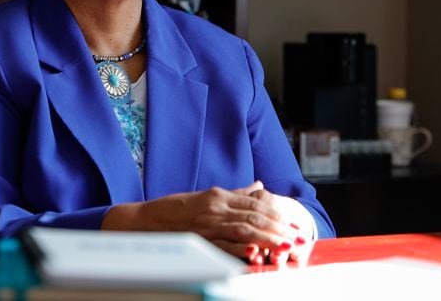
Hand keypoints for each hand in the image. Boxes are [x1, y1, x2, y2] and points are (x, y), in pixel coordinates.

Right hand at [101, 181, 302, 262]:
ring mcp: (205, 224)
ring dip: (267, 238)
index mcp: (217, 196)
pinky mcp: (197, 239)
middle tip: (298, 236)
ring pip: (243, 229)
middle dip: (278, 227)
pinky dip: (240, 249)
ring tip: (286, 245)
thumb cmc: (173, 210)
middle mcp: (214, 208)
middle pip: (253, 216)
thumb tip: (260, 187)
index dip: (276, 213)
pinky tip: (256, 253)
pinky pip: (222, 245)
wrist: (142, 221)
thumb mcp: (205, 197)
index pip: (254, 204)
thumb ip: (235, 194)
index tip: (294, 222)